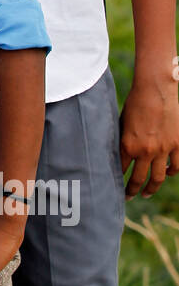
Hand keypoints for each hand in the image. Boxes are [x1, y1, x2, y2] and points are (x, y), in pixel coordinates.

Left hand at [120, 78, 178, 197]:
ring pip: (158, 178)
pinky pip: (176, 166)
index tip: (113, 186)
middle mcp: (145, 151)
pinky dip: (172, 172)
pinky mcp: (177, 144)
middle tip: (128, 196)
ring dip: (151, 188)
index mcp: (128, 145)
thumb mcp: (122, 123)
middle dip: (132, 190)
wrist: (155, 89)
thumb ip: (122, 141)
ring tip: (147, 193)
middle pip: (138, 179)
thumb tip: (118, 154)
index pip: (120, 170)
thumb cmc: (134, 103)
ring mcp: (163, 149)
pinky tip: (167, 173)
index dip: (116, 180)